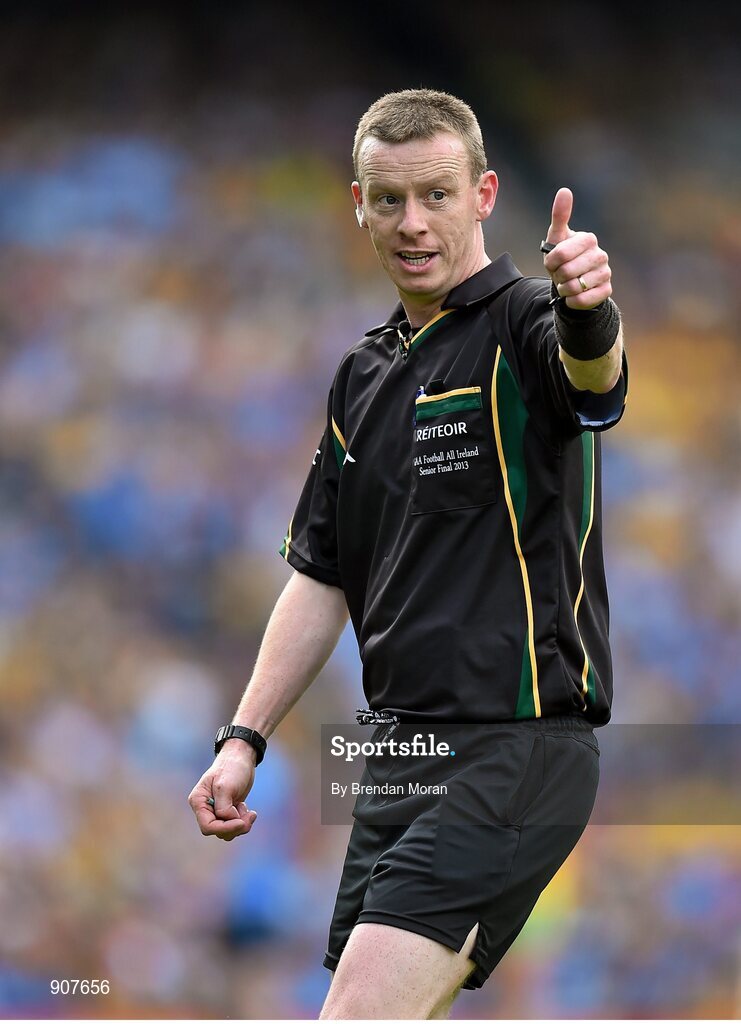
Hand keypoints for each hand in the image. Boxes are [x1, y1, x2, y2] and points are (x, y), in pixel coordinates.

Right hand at [188, 744, 257, 841]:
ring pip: (227, 831)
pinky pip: (234, 825)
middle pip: (218, 831)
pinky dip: (243, 821)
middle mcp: (205, 808)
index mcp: (199, 801)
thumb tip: (228, 820)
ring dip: (241, 824)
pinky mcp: (228, 811)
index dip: (224, 828)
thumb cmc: (231, 767)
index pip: (207, 827)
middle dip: (235, 827)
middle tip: (250, 816)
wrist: (241, 757)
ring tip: (249, 811)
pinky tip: (248, 810)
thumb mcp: (225, 786)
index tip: (241, 822)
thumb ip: (223, 807)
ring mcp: (217, 810)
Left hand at [542, 187, 611, 309]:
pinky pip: (583, 300)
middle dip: (557, 277)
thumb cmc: (564, 257)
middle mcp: (601, 255)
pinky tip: (572, 296)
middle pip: (566, 272)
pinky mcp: (607, 290)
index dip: (550, 262)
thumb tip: (565, 190)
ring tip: (567, 284)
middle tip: (560, 275)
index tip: (552, 262)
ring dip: (564, 289)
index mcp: (588, 239)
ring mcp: (606, 273)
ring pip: (574, 287)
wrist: (574, 282)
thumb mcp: (557, 237)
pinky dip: (572, 301)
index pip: (560, 254)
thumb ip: (560, 216)